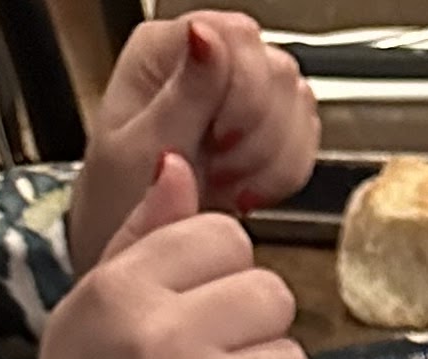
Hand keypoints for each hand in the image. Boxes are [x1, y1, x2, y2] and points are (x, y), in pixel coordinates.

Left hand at [70, 12, 319, 269]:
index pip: (238, 36)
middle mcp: (205, 60)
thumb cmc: (122, 206)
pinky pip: (306, 138)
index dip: (243, 92)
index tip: (218, 141)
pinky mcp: (266, 129)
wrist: (142, 253)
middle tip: (218, 168)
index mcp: (164, 49)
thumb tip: (207, 35)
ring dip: (271, 157)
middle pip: (276, 68)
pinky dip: (284, 174)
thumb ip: (183, 92)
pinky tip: (247, 190)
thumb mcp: (142, 150)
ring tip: (227, 182)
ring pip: (299, 101)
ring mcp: (240, 93)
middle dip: (257, 133)